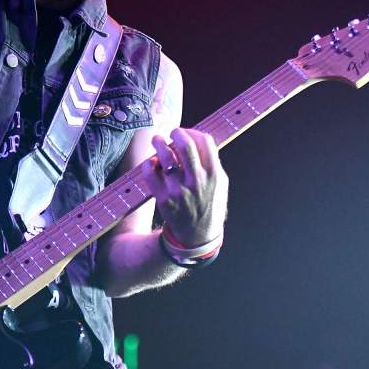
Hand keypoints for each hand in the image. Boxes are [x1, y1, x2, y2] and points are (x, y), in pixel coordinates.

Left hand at [144, 128, 228, 246]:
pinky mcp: (163, 199)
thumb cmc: (209, 206)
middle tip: (172, 133)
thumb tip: (201, 140)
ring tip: (157, 141)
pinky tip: (151, 162)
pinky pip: (150, 174)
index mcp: (214, 175)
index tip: (187, 133)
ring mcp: (179, 190)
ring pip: (165, 157)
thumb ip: (214, 163)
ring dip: (159, 144)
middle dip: (177, 133)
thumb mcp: (220, 185)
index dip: (193, 132)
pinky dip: (148, 164)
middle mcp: (197, 181)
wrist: (197, 236)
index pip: (204, 141)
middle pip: (185, 145)